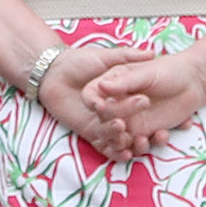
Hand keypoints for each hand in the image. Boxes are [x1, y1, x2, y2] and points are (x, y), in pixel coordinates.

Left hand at [29, 39, 143, 156]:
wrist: (53, 72)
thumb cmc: (80, 61)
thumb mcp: (106, 57)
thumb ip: (127, 56)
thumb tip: (152, 53)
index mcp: (121, 93)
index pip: (137, 103)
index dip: (142, 105)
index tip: (148, 102)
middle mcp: (114, 110)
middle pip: (129, 121)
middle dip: (135, 124)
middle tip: (141, 126)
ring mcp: (102, 122)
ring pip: (119, 136)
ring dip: (127, 140)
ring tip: (129, 137)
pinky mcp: (90, 133)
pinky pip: (105, 146)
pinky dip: (115, 152)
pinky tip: (125, 153)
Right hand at [80, 47, 205, 152]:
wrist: (194, 82)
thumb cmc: (168, 71)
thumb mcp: (145, 73)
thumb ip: (124, 81)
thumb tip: (101, 86)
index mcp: (112, 84)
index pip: (94, 97)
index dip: (95, 105)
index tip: (101, 109)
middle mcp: (118, 104)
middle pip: (106, 121)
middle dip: (113, 127)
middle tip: (124, 126)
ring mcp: (130, 119)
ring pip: (120, 137)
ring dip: (129, 141)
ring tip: (143, 139)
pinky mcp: (145, 131)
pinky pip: (140, 144)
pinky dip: (148, 145)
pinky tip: (162, 135)